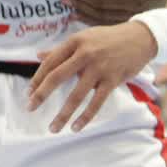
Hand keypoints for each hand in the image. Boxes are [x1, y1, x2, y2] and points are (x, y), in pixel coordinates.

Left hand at [27, 22, 158, 132]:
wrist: (139, 38)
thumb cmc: (107, 38)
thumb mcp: (82, 38)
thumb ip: (60, 49)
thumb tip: (38, 56)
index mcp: (73, 42)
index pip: (50, 62)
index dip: (37, 78)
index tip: (28, 93)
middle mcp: (84, 54)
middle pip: (57, 76)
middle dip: (42, 94)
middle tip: (30, 108)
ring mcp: (99, 68)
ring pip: (76, 95)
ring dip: (63, 113)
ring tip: (53, 127)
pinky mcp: (113, 80)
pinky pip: (97, 102)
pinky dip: (86, 116)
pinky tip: (76, 127)